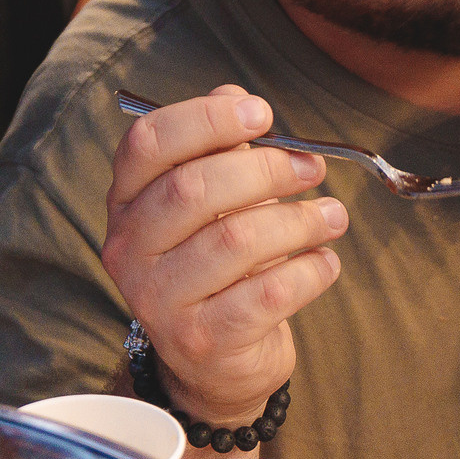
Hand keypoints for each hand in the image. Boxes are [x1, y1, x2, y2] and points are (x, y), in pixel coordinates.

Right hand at [101, 84, 348, 423]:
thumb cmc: (221, 268)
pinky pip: (267, 292)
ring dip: (298, 220)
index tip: (262, 113)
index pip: (148, 144)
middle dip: (265, 169)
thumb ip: (220, 149)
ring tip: (332, 216)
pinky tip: (326, 262)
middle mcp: (131, 250)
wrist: (218, 363)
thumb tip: (236, 95)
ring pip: (236, 239)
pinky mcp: (203, 340)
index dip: (206, 119)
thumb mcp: (215, 203)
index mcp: (127, 203)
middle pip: (193, 189)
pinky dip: (310, 271)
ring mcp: (161, 300)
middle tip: (311, 167)